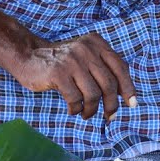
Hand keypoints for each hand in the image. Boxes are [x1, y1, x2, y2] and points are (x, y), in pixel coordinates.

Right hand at [10, 33, 136, 120]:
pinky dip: (76, 109)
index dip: (128, 88)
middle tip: (109, 116)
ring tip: (86, 113)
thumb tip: (124, 96)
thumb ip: (102, 69)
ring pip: (93, 94)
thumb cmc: (61, 61)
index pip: (120, 67)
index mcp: (97, 44)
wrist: (28, 55)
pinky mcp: (58, 73)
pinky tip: (73, 110)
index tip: (131, 104)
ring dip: (92, 109)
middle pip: (109, 84)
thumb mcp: (85, 57)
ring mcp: (72, 61)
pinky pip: (75, 99)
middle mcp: (87, 49)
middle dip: (112, 104)